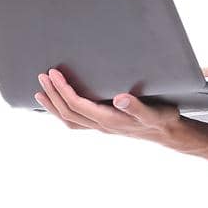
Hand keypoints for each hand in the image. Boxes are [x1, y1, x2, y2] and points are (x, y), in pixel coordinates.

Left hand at [33, 66, 199, 150]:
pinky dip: (62, 113)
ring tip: (40, 92)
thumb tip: (120, 99)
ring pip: (69, 119)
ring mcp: (101, 126)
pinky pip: (76, 121)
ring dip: (53, 106)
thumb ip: (136, 106)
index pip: (78, 105)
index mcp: (109, 120)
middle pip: (68, 112)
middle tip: (42, 76)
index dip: (63, 90)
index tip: (54, 73)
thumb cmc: (162, 120)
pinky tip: (58, 104)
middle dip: (53, 94)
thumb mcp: (154, 112)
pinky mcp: (103, 124)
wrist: (168, 133)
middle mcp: (101, 125)